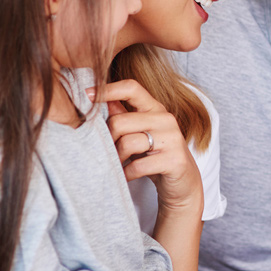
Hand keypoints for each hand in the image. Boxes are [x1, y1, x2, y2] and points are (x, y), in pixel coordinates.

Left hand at [90, 80, 202, 213]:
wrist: (183, 182)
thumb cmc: (155, 155)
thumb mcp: (139, 133)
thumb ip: (122, 115)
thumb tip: (95, 97)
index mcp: (155, 109)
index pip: (131, 88)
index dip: (107, 90)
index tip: (86, 95)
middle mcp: (166, 120)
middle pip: (120, 121)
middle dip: (108, 139)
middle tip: (107, 151)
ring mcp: (172, 139)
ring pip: (127, 143)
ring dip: (116, 158)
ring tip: (117, 164)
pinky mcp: (175, 160)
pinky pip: (138, 166)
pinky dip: (126, 174)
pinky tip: (126, 176)